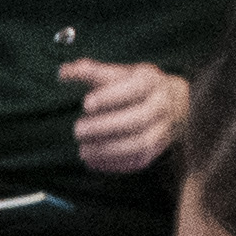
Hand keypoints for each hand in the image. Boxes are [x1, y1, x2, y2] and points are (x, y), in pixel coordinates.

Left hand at [63, 62, 192, 173]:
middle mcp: (161, 105)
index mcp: (150, 81)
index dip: (110, 97)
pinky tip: (92, 161)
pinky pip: (137, 161)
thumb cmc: (134, 87)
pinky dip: (113, 163)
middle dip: (105, 127)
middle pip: (138, 119)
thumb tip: (63, 73)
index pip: (135, 88)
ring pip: (140, 144)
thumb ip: (90, 72)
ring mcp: (161, 130)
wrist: (172, 106)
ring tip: (82, 150)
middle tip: (77, 130)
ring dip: (108, 150)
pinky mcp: (155, 151)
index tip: (86, 103)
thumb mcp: (117, 74)